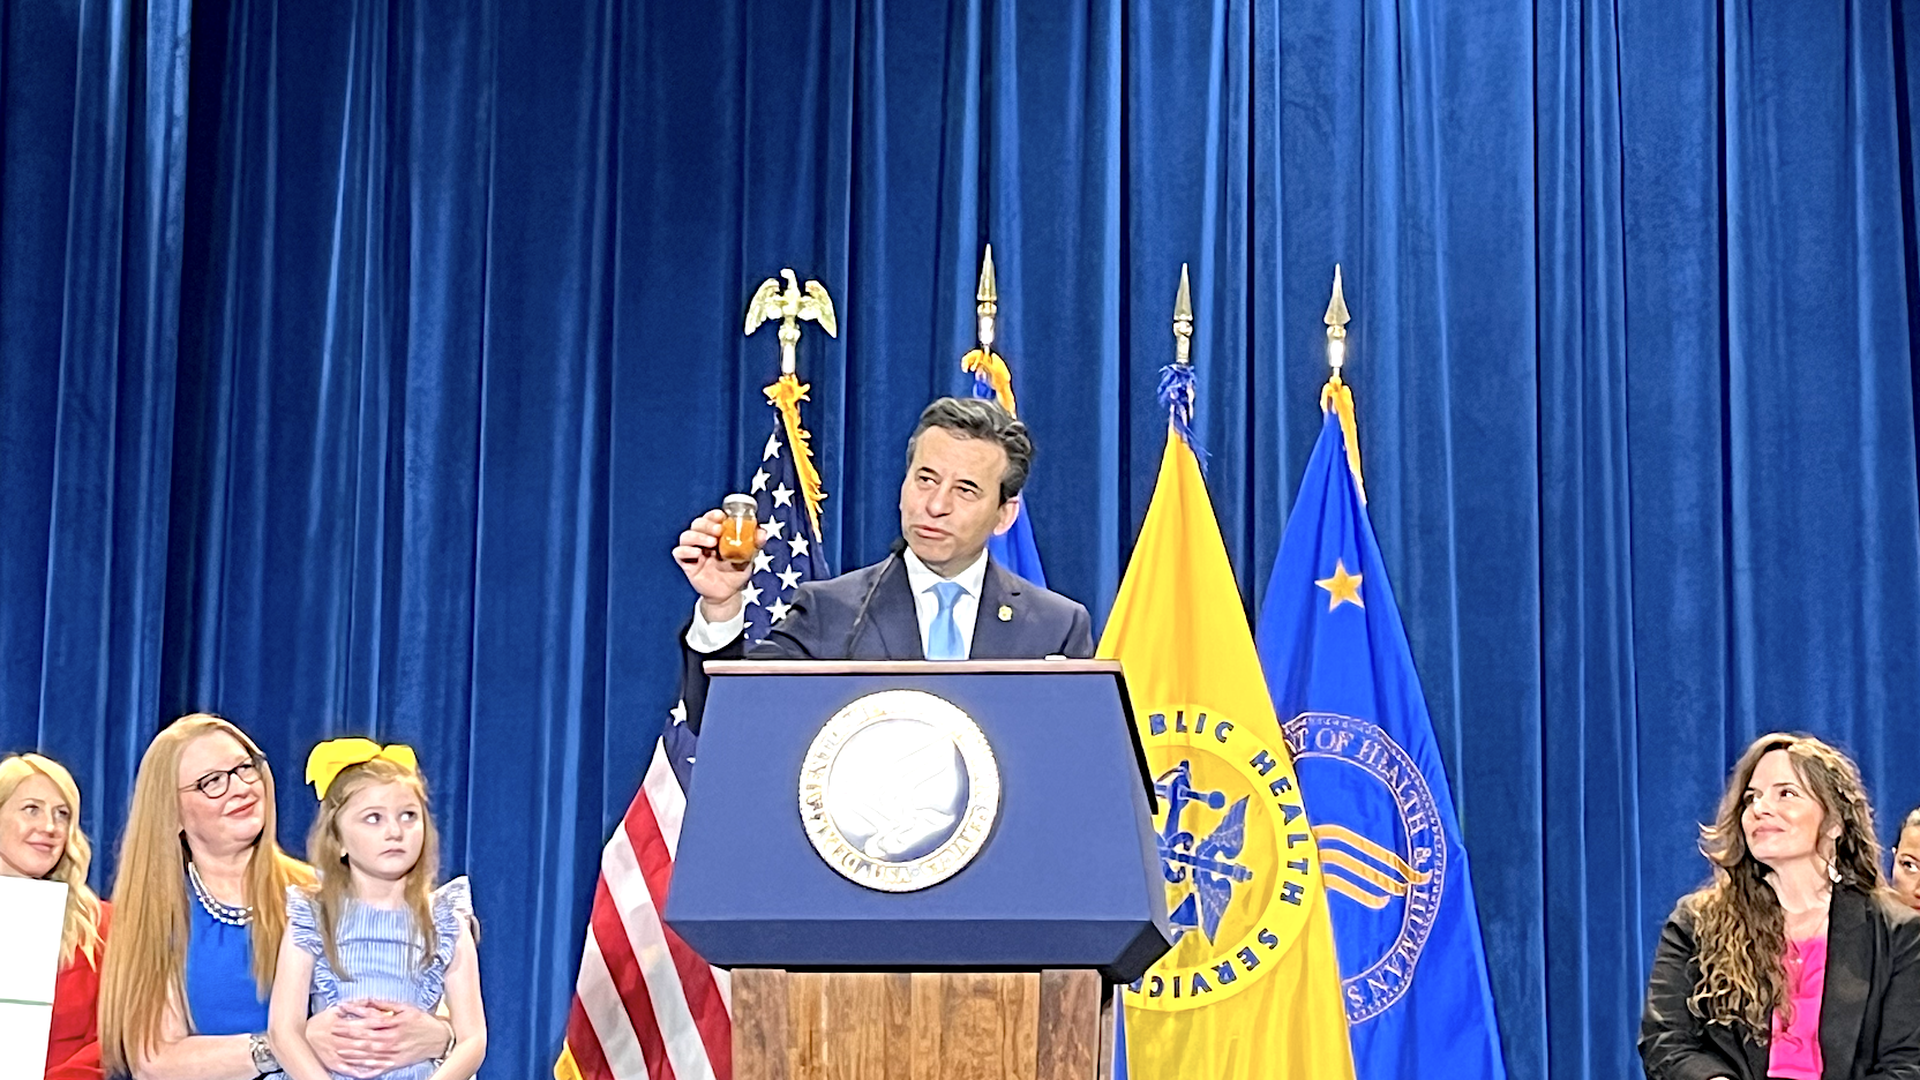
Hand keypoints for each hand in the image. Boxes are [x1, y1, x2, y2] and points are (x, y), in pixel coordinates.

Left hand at [307, 1000, 446, 1077]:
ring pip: (367, 1055)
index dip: (352, 1016)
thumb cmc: (421, 1021)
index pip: (368, 1019)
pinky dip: (363, 1070)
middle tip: (331, 1031)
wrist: (438, 1039)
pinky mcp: (394, 1064)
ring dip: (351, 1052)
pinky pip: (376, 1068)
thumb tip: (367, 999)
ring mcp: (392, 1054)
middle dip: (346, 1034)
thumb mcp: (406, 1008)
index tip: (338, 1012)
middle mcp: (391, 1039)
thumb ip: (385, 1005)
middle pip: (364, 1038)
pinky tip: (352, 1068)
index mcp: (394, 1023)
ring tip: (337, 1049)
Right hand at [672, 509, 764, 621]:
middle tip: (718, 530)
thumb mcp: (749, 557)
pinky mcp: (687, 564)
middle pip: (697, 524)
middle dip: (707, 524)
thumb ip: (755, 544)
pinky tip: (697, 554)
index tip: (722, 516)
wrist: (728, 594)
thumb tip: (762, 532)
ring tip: (712, 542)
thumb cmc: (737, 572)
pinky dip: (686, 550)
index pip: (710, 518)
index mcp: (716, 534)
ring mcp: (694, 551)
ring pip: (686, 536)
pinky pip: (678, 553)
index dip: (714, 515)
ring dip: (697, 536)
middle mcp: (703, 540)